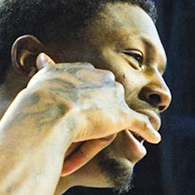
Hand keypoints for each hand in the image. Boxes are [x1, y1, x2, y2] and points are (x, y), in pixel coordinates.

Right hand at [22, 54, 160, 175]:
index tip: (87, 94)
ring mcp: (114, 97)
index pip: (92, 76)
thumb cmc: (41, 96)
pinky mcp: (122, 116)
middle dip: (107, 100)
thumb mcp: (41, 77)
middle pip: (109, 89)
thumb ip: (44, 68)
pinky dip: (147, 131)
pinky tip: (154, 138)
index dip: (90, 87)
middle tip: (102, 114)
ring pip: (122, 106)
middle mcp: (102, 78)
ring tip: (124, 127)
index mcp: (84, 69)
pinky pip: (139, 123)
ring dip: (122, 118)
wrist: (51, 107)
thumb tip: (41, 56)